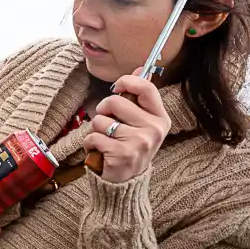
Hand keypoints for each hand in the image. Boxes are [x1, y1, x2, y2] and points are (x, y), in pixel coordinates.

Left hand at [83, 68, 171, 182]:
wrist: (126, 182)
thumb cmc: (130, 145)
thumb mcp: (141, 121)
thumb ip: (139, 96)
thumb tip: (142, 67)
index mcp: (160, 118)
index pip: (146, 88)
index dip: (127, 81)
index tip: (116, 87)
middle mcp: (153, 130)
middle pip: (115, 102)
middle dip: (103, 110)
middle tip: (108, 123)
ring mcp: (139, 143)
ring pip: (101, 120)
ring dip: (96, 129)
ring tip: (106, 140)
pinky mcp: (122, 154)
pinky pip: (93, 136)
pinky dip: (89, 143)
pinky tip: (99, 151)